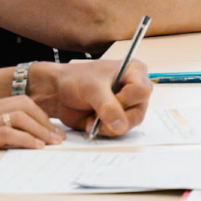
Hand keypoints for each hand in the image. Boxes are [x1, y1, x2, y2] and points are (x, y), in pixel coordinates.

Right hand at [0, 95, 64, 196]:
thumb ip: (6, 134)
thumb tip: (40, 136)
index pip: (20, 102)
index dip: (42, 115)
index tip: (54, 131)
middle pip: (22, 105)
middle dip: (44, 121)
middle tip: (57, 138)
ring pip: (17, 116)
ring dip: (39, 130)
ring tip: (51, 144)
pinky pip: (7, 133)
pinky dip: (26, 139)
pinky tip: (36, 148)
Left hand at [30, 57, 151, 137]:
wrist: (58, 92)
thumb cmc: (74, 79)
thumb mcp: (92, 88)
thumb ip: (107, 106)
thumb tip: (120, 126)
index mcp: (134, 70)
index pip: (142, 90)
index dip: (126, 99)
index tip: (110, 98)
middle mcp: (135, 88)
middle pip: (139, 111)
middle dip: (116, 115)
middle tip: (98, 112)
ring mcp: (128, 104)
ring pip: (130, 124)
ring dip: (109, 125)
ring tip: (92, 117)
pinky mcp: (119, 118)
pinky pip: (120, 131)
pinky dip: (105, 130)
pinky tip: (92, 122)